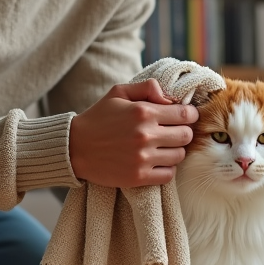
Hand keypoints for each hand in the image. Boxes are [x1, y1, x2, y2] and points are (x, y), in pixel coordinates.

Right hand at [69, 79, 197, 187]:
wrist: (74, 148)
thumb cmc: (98, 118)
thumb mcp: (118, 93)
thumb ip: (147, 88)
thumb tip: (170, 98)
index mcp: (143, 112)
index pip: (185, 115)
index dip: (189, 115)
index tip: (184, 117)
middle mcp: (145, 135)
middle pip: (186, 136)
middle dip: (183, 132)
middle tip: (173, 132)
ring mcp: (142, 158)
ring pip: (180, 156)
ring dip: (175, 150)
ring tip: (163, 147)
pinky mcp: (138, 177)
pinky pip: (168, 174)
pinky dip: (166, 168)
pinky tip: (156, 161)